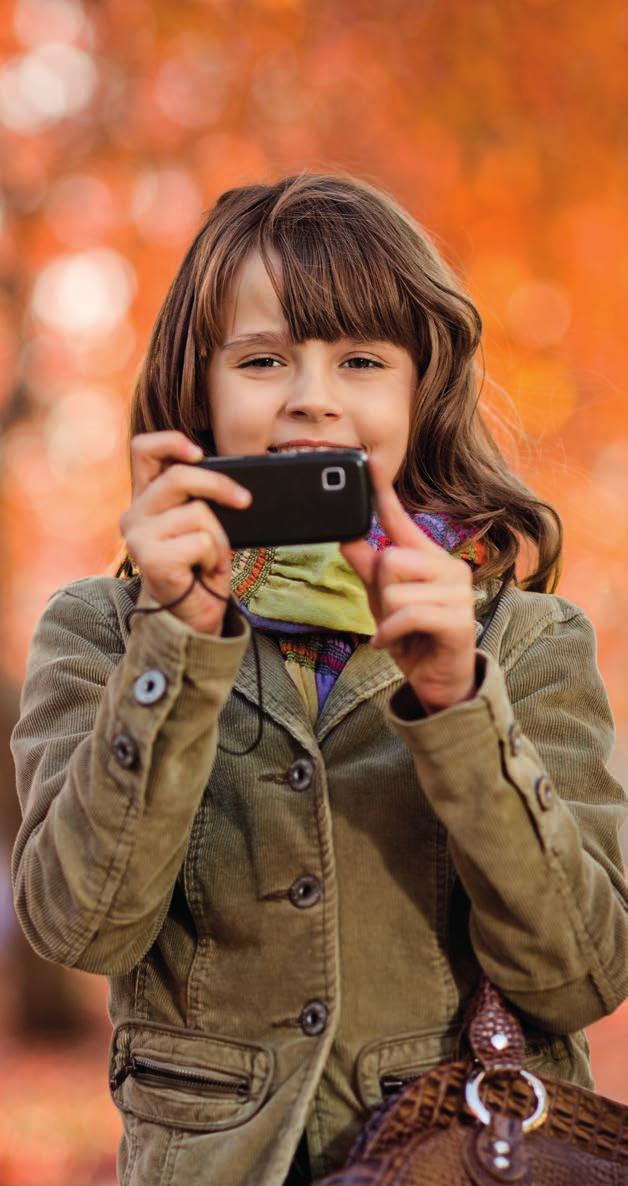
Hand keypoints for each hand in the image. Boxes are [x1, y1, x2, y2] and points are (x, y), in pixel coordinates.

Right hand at [120, 431, 251, 634]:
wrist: (193, 618)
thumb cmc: (201, 570)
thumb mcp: (203, 526)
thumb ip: (202, 499)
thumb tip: (235, 484)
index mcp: (145, 501)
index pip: (143, 450)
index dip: (171, 441)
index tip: (199, 452)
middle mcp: (134, 515)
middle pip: (181, 476)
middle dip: (221, 486)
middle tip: (244, 500)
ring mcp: (138, 537)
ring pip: (199, 513)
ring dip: (219, 539)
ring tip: (210, 559)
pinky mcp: (150, 558)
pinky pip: (202, 541)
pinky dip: (215, 558)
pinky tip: (203, 572)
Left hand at [340, 457, 477, 712]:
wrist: (437, 680)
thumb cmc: (413, 636)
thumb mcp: (381, 600)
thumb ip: (368, 570)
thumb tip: (347, 539)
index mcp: (427, 558)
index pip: (401, 520)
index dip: (384, 492)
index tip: (369, 462)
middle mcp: (447, 567)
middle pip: (389, 558)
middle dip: (381, 592)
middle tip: (394, 615)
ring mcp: (458, 593)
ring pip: (394, 588)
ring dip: (386, 618)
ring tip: (400, 632)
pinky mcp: (458, 620)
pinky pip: (407, 614)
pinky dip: (392, 633)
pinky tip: (396, 643)